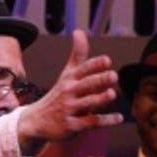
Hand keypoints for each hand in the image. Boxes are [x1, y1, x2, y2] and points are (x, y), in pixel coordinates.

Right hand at [17, 30, 122, 151]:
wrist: (38, 120)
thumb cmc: (59, 94)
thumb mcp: (67, 74)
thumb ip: (77, 55)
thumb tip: (79, 31)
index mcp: (70, 78)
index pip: (83, 69)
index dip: (95, 65)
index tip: (107, 60)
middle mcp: (69, 92)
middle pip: (86, 85)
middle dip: (99, 80)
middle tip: (114, 75)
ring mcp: (70, 109)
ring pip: (88, 103)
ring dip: (100, 99)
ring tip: (113, 94)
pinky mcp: (72, 126)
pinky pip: (90, 122)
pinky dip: (105, 121)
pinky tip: (119, 118)